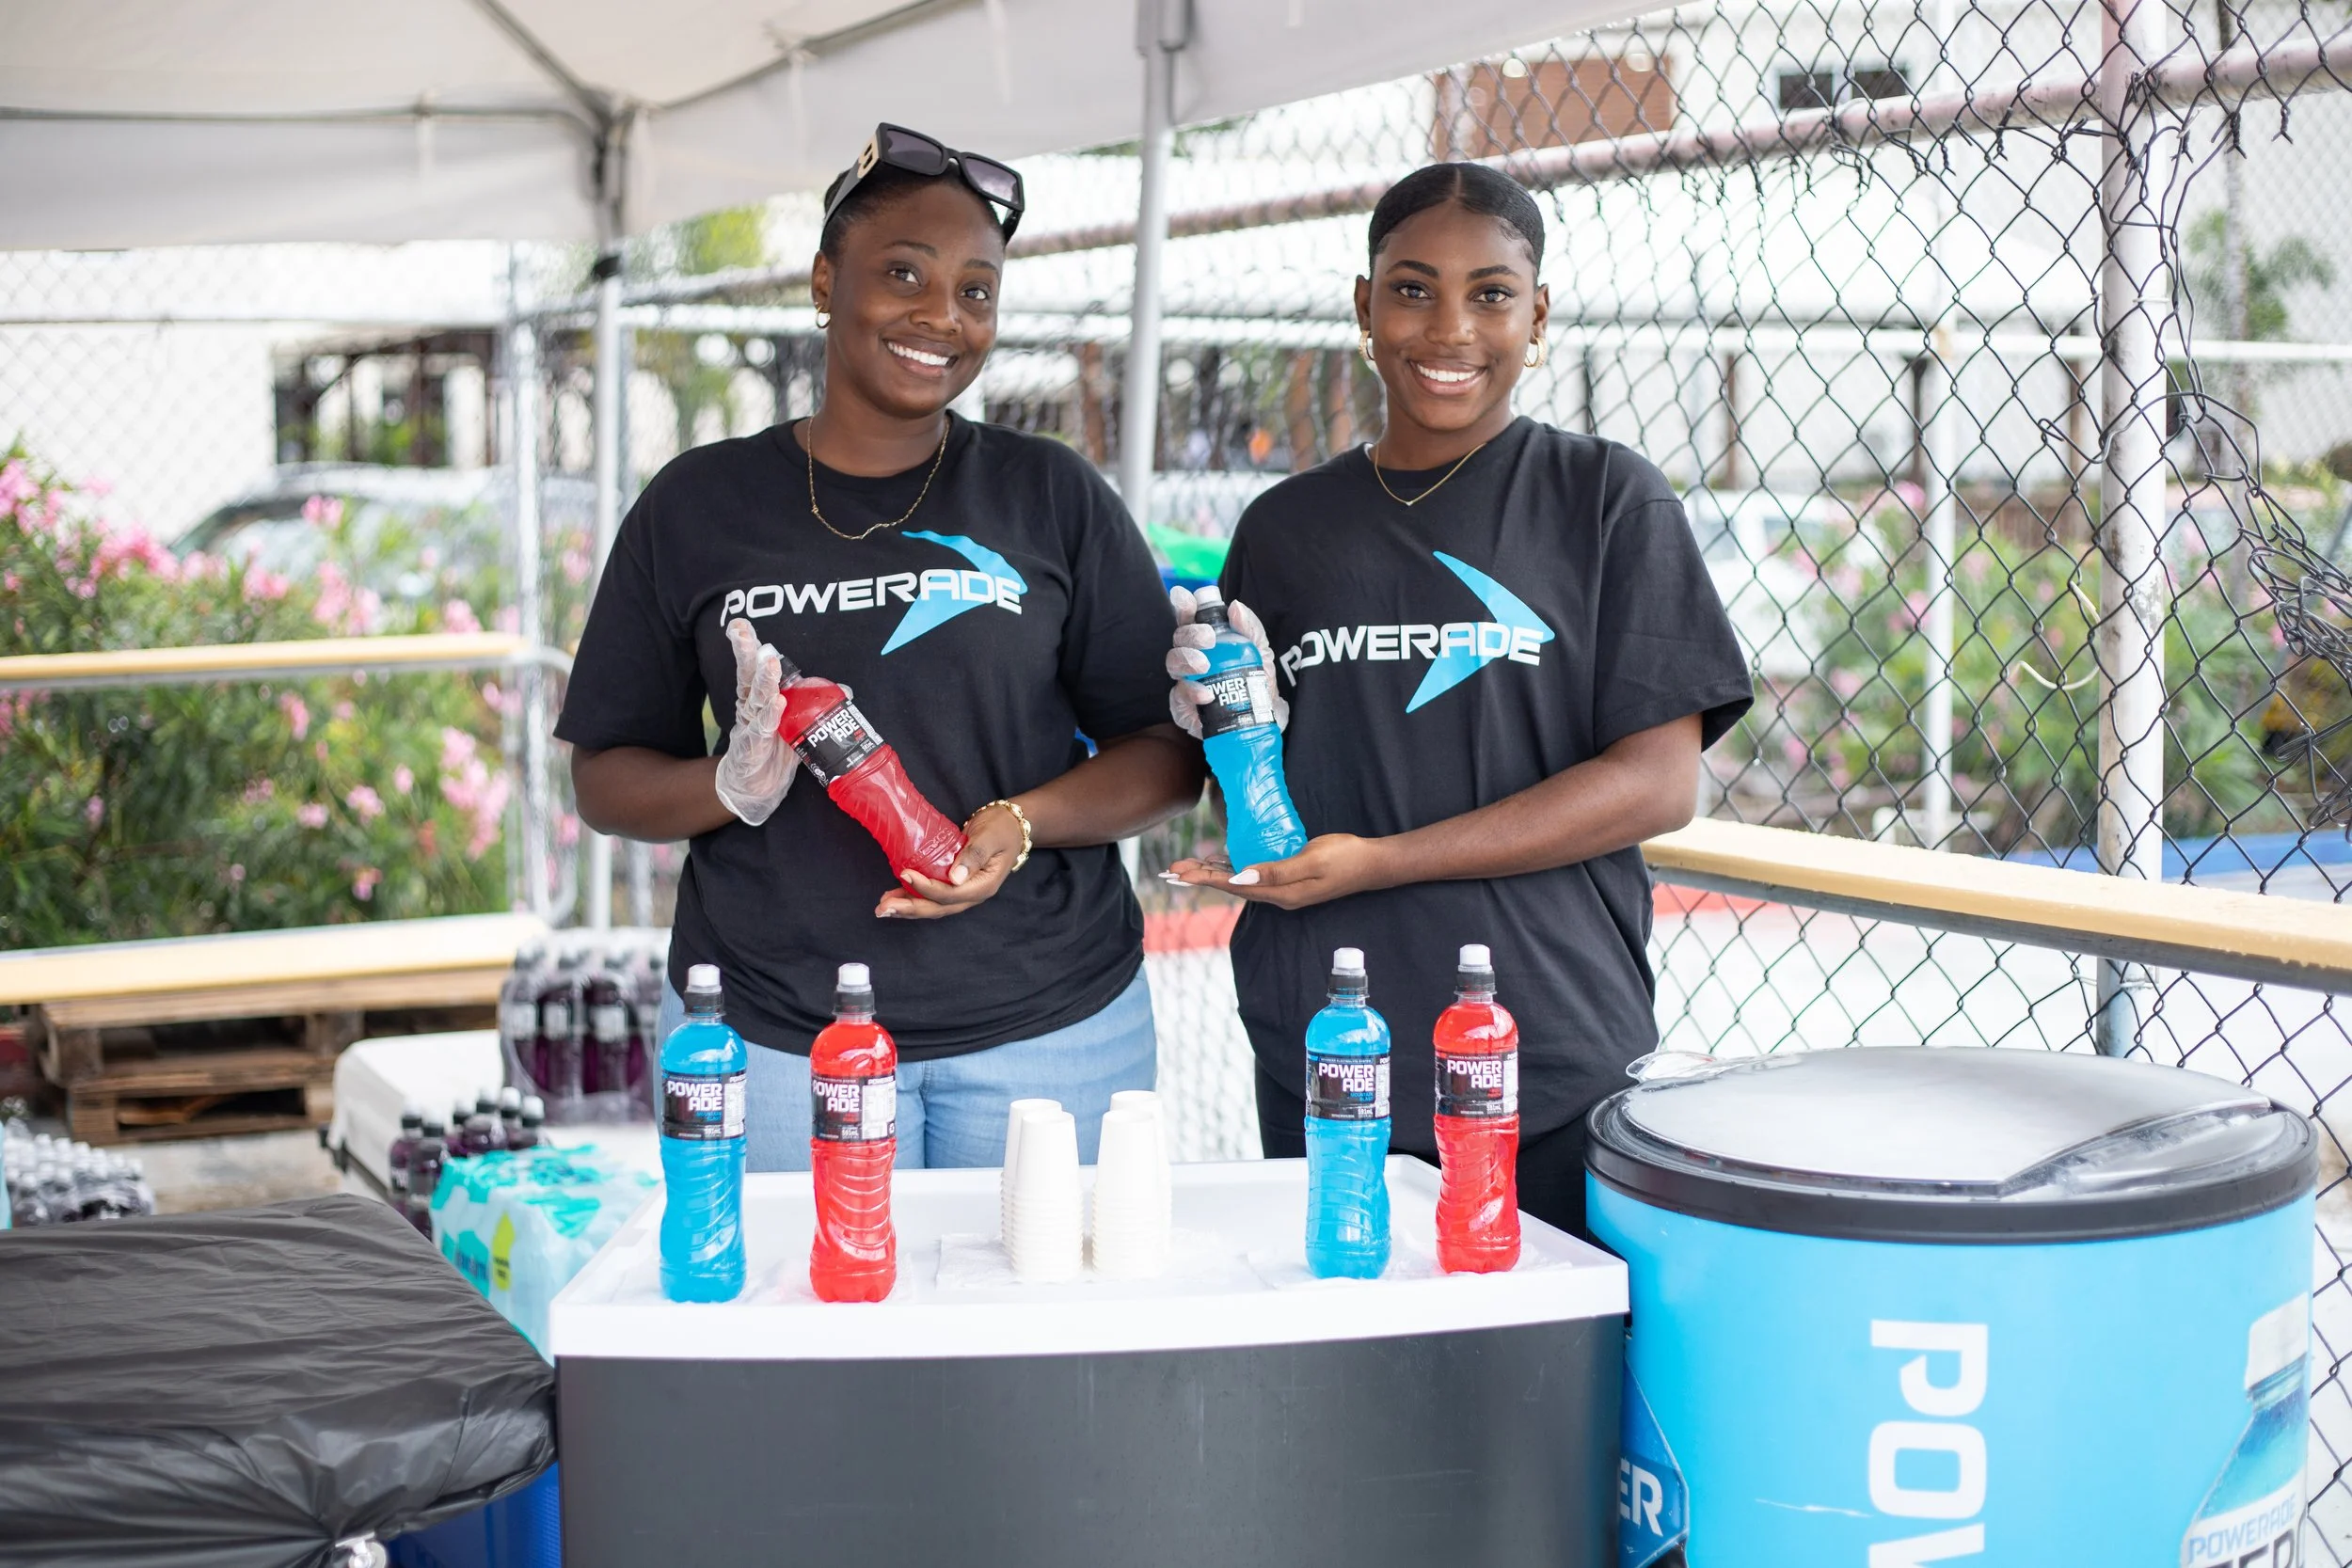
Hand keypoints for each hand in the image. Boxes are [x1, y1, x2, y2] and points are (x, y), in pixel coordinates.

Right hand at [712, 618, 796, 825]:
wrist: (753, 790)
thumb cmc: (772, 751)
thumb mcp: (795, 724)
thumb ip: (814, 704)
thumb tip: (846, 689)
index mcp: (757, 699)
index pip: (752, 668)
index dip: (747, 646)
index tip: (740, 624)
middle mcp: (749, 709)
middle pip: (747, 677)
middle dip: (746, 653)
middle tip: (743, 633)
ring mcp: (749, 728)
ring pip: (755, 700)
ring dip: (763, 681)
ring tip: (768, 663)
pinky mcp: (752, 750)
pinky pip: (761, 731)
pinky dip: (769, 717)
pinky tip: (776, 703)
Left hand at [875, 801, 1024, 919]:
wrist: (1011, 826)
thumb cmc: (1001, 829)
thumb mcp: (990, 837)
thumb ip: (974, 855)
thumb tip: (955, 878)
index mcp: (983, 885)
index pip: (950, 894)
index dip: (926, 887)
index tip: (906, 874)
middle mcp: (972, 894)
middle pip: (938, 908)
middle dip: (909, 908)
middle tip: (884, 908)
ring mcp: (963, 892)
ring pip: (933, 907)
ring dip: (907, 908)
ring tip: (883, 908)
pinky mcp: (954, 886)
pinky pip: (932, 898)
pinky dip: (912, 898)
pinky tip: (894, 897)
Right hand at [1164, 586, 1287, 738]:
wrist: (1265, 717)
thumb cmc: (1258, 680)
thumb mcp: (1261, 651)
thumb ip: (1250, 628)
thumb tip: (1235, 608)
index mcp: (1206, 641)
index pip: (1189, 619)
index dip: (1184, 606)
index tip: (1184, 598)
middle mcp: (1191, 659)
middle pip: (1178, 640)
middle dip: (1189, 634)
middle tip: (1208, 638)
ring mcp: (1185, 683)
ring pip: (1173, 665)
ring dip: (1185, 660)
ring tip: (1203, 665)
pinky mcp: (1185, 709)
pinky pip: (1178, 699)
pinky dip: (1190, 694)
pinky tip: (1206, 694)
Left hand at [1165, 833, 1391, 910]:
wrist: (1373, 863)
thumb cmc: (1346, 857)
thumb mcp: (1312, 859)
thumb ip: (1277, 870)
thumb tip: (1241, 877)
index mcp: (1282, 893)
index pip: (1235, 885)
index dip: (1205, 878)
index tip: (1181, 873)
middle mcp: (1279, 895)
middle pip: (1232, 886)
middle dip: (1200, 877)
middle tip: (1171, 870)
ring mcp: (1284, 889)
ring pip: (1240, 881)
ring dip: (1213, 874)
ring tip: (1186, 868)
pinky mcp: (1289, 880)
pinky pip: (1253, 876)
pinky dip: (1233, 869)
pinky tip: (1221, 863)